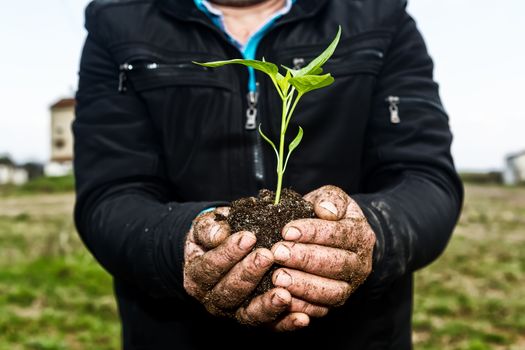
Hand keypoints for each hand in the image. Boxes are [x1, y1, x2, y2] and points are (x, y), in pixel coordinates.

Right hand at [183, 207, 323, 330]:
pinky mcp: (255, 320)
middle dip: (249, 274)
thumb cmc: (216, 235)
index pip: (210, 267)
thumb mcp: (205, 226)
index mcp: (197, 277)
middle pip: (229, 292)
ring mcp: (233, 313)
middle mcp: (212, 300)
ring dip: (267, 305)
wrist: (222, 250)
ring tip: (284, 294)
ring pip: (248, 314)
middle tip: (268, 256)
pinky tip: (302, 318)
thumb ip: (207, 228)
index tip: (248, 237)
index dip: (228, 253)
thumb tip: (219, 234)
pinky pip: (270, 326)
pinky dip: (286, 324)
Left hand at [271, 185, 375, 307]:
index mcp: (361, 235)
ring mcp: (350, 286)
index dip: (312, 233)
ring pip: (331, 292)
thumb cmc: (327, 214)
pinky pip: (321, 309)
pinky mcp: (336, 302)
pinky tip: (282, 297)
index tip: (287, 231)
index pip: (339, 235)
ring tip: (277, 277)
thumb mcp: (331, 198)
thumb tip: (325, 210)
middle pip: (336, 265)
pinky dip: (302, 306)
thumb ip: (331, 199)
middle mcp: (360, 264)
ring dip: (303, 285)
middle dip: (304, 259)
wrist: (335, 237)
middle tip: (278, 253)